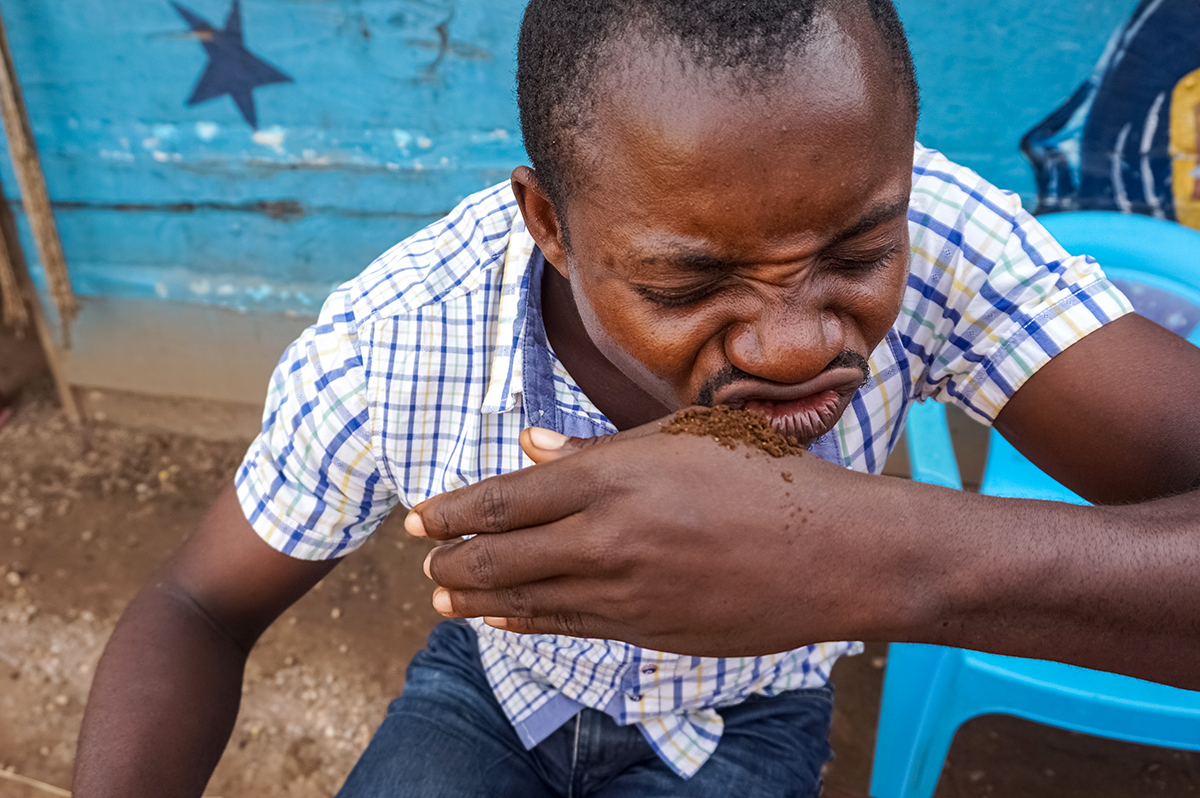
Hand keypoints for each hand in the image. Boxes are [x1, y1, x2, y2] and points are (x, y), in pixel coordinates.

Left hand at [405, 414, 903, 656]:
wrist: (831, 553)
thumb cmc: (762, 476)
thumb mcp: (680, 439)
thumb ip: (596, 448)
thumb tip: (531, 444)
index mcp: (612, 477)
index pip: (505, 499)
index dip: (452, 510)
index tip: (417, 516)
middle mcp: (607, 537)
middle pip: (500, 555)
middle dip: (451, 558)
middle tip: (422, 558)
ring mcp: (625, 592)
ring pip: (526, 599)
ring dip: (475, 598)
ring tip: (443, 596)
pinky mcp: (646, 631)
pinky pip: (567, 627)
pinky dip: (524, 623)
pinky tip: (501, 620)